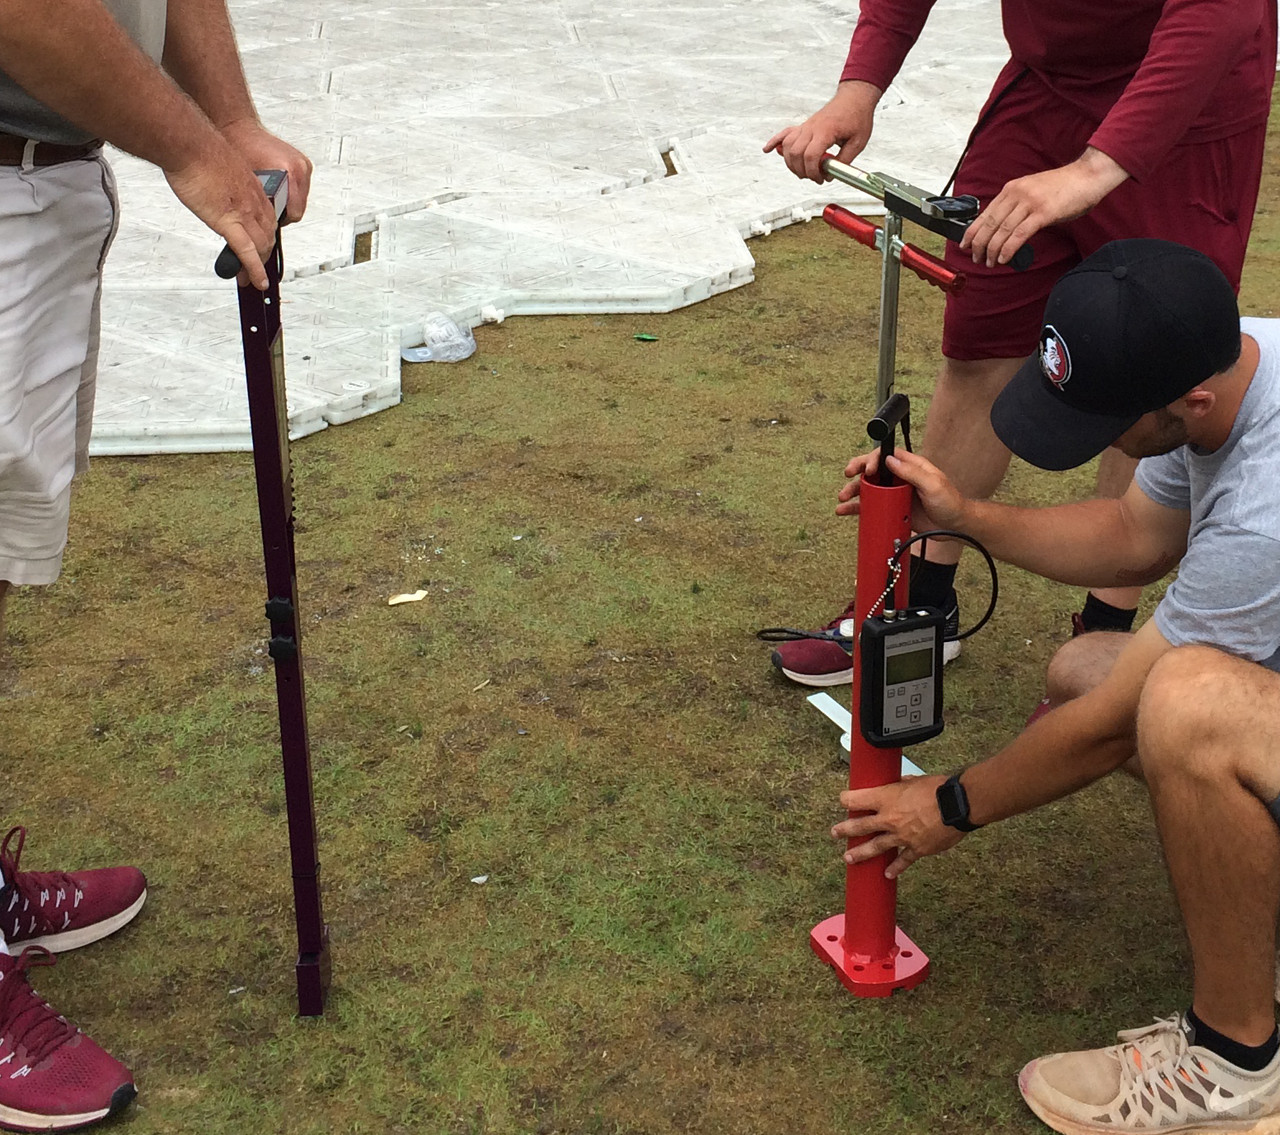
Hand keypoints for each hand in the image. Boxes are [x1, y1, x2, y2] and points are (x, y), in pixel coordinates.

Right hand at [164, 136, 276, 288]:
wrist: (190, 143)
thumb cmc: (197, 148)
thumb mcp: (218, 166)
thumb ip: (222, 183)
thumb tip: (212, 190)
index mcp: (253, 187)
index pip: (266, 217)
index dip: (265, 235)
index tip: (261, 245)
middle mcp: (253, 201)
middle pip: (267, 235)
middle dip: (264, 255)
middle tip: (257, 268)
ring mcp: (243, 213)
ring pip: (260, 246)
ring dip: (258, 266)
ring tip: (253, 280)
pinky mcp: (229, 221)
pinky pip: (247, 252)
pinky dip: (254, 269)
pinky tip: (256, 280)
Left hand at [220, 118, 312, 223]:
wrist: (238, 127)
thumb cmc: (240, 148)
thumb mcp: (250, 183)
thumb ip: (263, 203)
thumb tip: (267, 220)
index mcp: (291, 172)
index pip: (294, 213)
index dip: (280, 220)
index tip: (270, 220)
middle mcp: (301, 167)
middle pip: (299, 206)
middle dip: (284, 210)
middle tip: (268, 207)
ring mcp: (304, 164)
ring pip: (300, 198)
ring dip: (287, 200)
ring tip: (270, 194)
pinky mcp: (303, 163)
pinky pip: (299, 187)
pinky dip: (289, 190)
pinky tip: (275, 184)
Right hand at [763, 80, 879, 182]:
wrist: (854, 98)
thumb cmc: (857, 116)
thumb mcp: (858, 142)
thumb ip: (844, 161)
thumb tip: (831, 174)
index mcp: (826, 131)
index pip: (810, 156)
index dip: (813, 172)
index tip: (821, 179)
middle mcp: (811, 128)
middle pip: (796, 153)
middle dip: (803, 171)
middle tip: (815, 177)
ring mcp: (805, 126)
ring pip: (788, 147)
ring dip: (791, 163)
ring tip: (803, 171)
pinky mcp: (803, 126)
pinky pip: (785, 133)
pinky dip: (774, 142)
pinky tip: (767, 149)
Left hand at [831, 775, 963, 878]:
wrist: (957, 805)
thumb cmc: (938, 788)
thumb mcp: (914, 780)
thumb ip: (902, 785)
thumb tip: (900, 784)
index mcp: (886, 797)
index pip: (856, 799)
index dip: (847, 799)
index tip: (843, 801)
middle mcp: (889, 818)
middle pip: (860, 826)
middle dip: (845, 830)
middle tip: (834, 833)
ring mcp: (901, 836)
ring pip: (875, 847)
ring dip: (860, 853)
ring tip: (848, 858)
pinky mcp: (916, 849)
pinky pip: (902, 861)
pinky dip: (895, 868)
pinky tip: (887, 875)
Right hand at [836, 448, 970, 532]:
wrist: (954, 527)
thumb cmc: (950, 502)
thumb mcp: (934, 484)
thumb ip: (912, 472)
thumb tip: (890, 460)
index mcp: (911, 466)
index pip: (886, 456)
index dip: (873, 459)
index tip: (867, 470)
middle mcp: (900, 478)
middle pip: (872, 470)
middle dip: (857, 472)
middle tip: (848, 475)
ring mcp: (894, 494)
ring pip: (868, 489)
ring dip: (853, 491)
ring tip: (843, 498)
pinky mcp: (891, 509)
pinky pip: (871, 507)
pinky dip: (858, 508)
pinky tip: (846, 511)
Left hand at [960, 147, 1129, 266]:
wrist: (1088, 176)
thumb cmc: (1063, 187)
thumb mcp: (1032, 192)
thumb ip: (1017, 207)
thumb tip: (1003, 229)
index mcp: (1011, 189)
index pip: (985, 213)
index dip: (972, 232)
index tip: (965, 245)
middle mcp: (1017, 194)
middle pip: (990, 224)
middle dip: (980, 245)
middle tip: (977, 259)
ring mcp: (1030, 203)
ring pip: (1002, 231)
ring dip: (993, 251)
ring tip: (990, 262)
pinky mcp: (1043, 213)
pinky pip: (1019, 234)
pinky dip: (1009, 249)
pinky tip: (1004, 258)